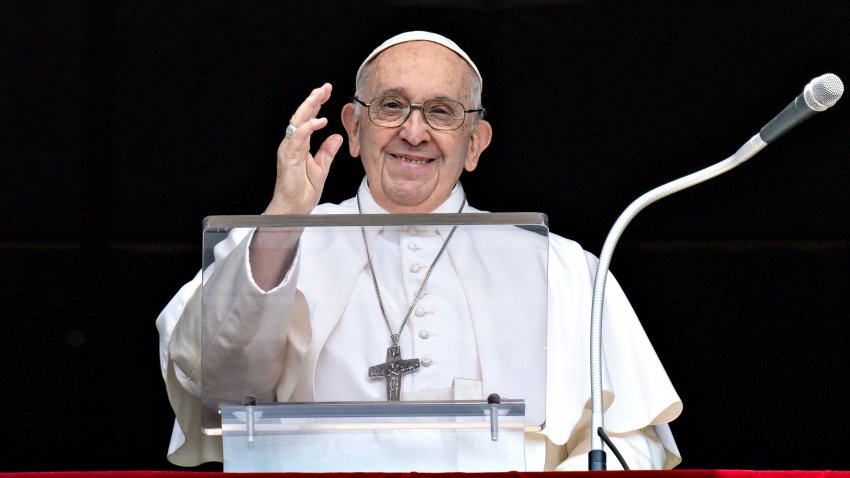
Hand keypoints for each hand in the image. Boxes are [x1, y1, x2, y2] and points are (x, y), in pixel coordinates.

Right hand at [265, 83, 343, 214]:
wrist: (294, 208)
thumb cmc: (302, 190)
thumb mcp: (322, 167)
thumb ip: (327, 151)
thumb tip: (337, 137)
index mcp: (299, 144)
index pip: (308, 119)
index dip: (316, 104)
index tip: (326, 91)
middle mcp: (292, 143)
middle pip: (302, 115)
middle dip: (313, 99)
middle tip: (325, 87)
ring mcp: (289, 149)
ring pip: (298, 122)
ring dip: (309, 107)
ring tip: (320, 95)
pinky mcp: (289, 158)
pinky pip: (298, 139)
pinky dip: (308, 128)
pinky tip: (320, 121)